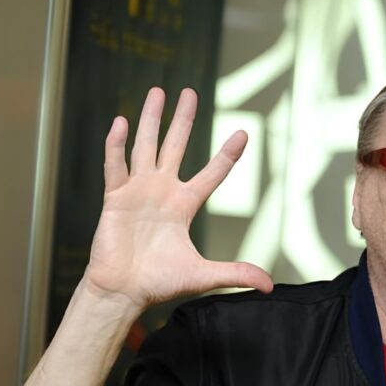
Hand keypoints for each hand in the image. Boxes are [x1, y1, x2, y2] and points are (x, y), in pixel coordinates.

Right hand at [83, 87, 272, 307]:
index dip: (228, 154)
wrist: (124, 291)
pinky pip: (116, 166)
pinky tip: (122, 122)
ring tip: (157, 93)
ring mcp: (138, 191)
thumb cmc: (159, 282)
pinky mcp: (115, 198)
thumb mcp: (204, 275)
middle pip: (176, 146)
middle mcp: (163, 191)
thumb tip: (269, 285)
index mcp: (185, 205)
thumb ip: (236, 273)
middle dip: (183, 119)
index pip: (212, 173)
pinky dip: (117, 145)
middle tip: (190, 93)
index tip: (243, 133)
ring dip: (150, 120)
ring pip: (145, 146)